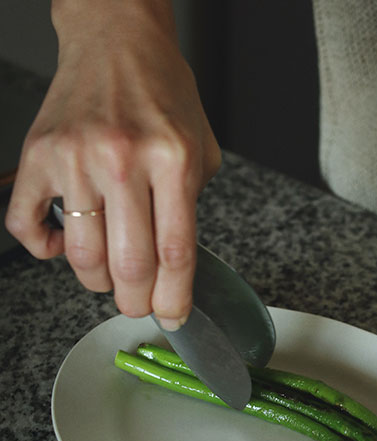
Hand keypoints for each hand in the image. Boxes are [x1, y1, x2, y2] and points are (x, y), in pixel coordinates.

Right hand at [6, 0, 220, 328]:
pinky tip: (61, 245)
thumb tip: (176, 268)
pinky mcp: (38, 155)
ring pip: (81, 256)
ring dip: (96, 281)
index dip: (174, 298)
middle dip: (135, 301)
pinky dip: (43, 249)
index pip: (175, 253)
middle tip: (137, 303)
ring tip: (109, 275)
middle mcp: (122, 159)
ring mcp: (75, 158)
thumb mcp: (201, 148)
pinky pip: (27, 225)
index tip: (173, 316)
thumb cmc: (161, 94)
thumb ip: (192, 206)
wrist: (116, 40)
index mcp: (172, 159)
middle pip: (129, 265)